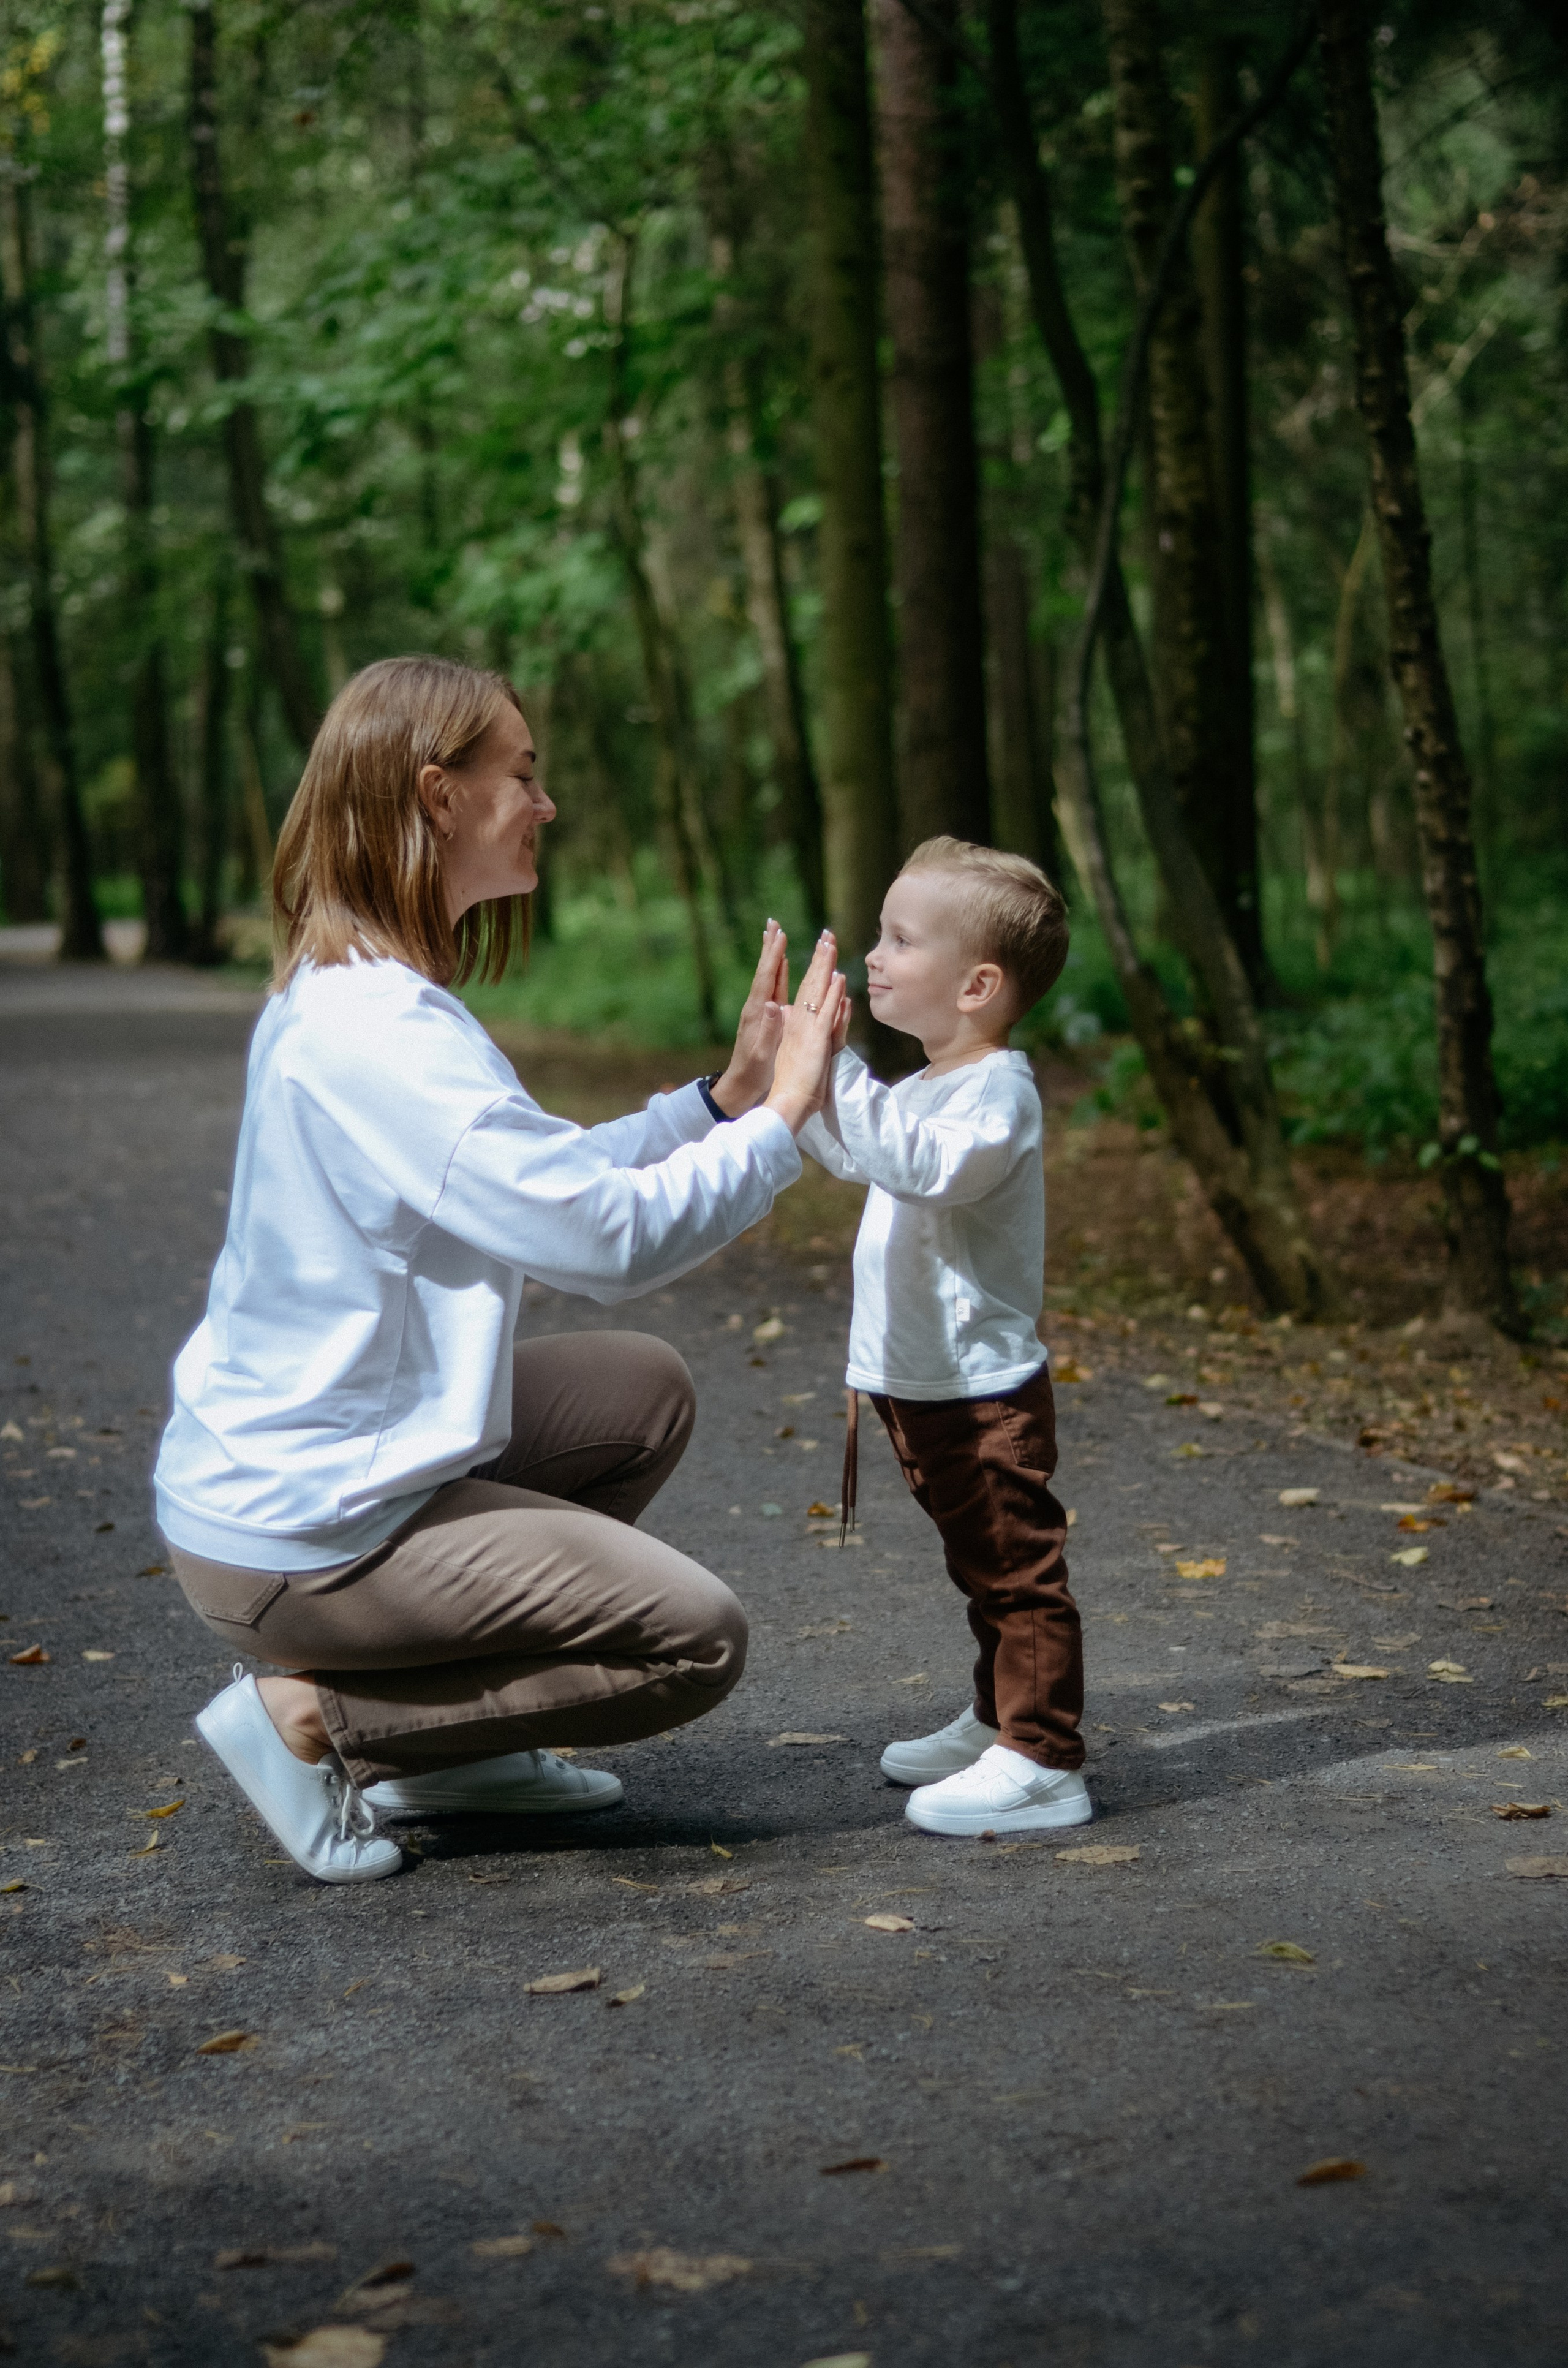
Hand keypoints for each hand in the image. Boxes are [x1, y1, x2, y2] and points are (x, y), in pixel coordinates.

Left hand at [707, 919, 787, 1115]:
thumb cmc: (753, 1074)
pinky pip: (774, 989)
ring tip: (776, 935)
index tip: (780, 934)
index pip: (766, 979)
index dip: (773, 956)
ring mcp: (760, 1011)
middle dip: (770, 947)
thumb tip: (772, 1004)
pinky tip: (781, 966)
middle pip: (765, 971)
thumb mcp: (761, 1054)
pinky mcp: (765, 1018)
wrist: (739, 1087)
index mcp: (757, 1013)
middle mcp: (757, 1007)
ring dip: (773, 956)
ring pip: (769, 977)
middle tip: (773, 923)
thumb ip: (768, 1029)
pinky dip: (778, 973)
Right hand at [765, 937, 846, 1135]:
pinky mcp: (816, 1041)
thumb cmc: (793, 1086)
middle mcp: (799, 1022)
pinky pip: (827, 1013)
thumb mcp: (807, 1054)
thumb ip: (818, 1031)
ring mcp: (806, 1029)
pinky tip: (839, 977)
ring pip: (817, 991)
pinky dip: (833, 994)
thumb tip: (830, 1008)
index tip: (821, 948)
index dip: (814, 968)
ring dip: (824, 966)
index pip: (806, 989)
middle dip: (819, 957)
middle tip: (826, 934)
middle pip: (811, 983)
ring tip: (830, 943)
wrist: (785, 1104)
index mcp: (795, 1024)